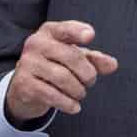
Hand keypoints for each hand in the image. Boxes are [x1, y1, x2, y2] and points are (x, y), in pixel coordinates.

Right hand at [4, 20, 119, 122]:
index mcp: (49, 32)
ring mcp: (27, 63)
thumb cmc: (54, 66)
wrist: (25, 87)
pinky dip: (68, 103)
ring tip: (80, 93)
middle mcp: (36, 44)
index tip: (90, 35)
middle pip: (71, 57)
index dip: (78, 32)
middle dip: (88, 73)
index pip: (65, 29)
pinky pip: (52, 95)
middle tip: (90, 81)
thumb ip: (94, 60)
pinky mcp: (24, 83)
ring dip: (78, 90)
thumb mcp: (74, 59)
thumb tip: (113, 64)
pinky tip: (74, 107)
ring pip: (63, 78)